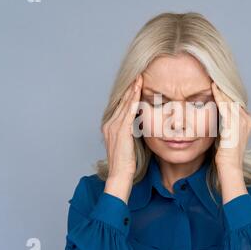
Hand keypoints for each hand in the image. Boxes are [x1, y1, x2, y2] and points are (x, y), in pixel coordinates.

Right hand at [102, 75, 142, 203]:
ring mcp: (114, 127)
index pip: (120, 106)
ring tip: (139, 78)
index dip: (128, 94)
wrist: (119, 175)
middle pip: (121, 102)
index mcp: (110, 126)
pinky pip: (128, 112)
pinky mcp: (121, 131)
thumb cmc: (126, 163)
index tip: (136, 83)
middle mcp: (109, 124)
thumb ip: (131, 132)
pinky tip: (138, 91)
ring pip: (125, 104)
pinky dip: (133, 100)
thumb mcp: (128, 144)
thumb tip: (140, 124)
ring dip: (132, 90)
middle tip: (138, 74)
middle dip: (130, 88)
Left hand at [211, 82, 250, 202]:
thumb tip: (213, 117)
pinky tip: (212, 86)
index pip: (235, 101)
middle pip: (233, 97)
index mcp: (247, 121)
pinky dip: (219, 95)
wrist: (230, 168)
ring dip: (220, 87)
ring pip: (230, 99)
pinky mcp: (234, 124)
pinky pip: (226, 105)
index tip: (215, 82)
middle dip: (223, 87)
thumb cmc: (225, 156)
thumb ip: (223, 125)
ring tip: (212, 76)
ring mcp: (242, 121)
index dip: (225, 92)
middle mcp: (247, 119)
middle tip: (213, 74)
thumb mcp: (225, 137)